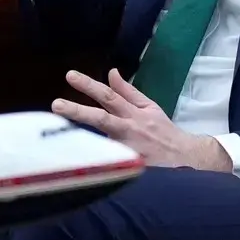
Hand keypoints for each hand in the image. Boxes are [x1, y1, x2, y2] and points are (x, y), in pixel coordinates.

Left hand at [52, 69, 230, 170]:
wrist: (183, 157)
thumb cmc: (162, 130)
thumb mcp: (148, 106)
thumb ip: (127, 91)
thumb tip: (111, 72)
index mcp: (134, 113)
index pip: (109, 96)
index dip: (89, 85)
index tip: (70, 76)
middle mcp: (129, 130)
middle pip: (101, 118)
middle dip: (78, 111)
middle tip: (56, 104)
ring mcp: (127, 150)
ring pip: (100, 142)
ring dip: (80, 139)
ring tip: (56, 137)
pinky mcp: (127, 167)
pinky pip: (106, 161)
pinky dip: (91, 158)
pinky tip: (74, 160)